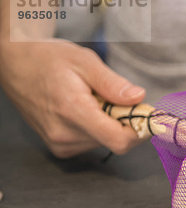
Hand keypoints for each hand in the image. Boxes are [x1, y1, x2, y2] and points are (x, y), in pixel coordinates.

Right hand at [0, 39, 145, 157]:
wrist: (15, 64)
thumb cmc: (48, 58)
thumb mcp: (84, 61)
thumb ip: (113, 83)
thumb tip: (138, 98)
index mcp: (73, 111)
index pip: (119, 140)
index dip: (141, 130)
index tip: (148, 114)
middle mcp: (65, 135)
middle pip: (116, 141)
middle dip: (125, 121)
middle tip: (115, 97)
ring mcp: (60, 144)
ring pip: (105, 142)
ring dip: (109, 123)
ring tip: (92, 100)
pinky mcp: (60, 148)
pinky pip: (93, 142)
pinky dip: (97, 127)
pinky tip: (83, 109)